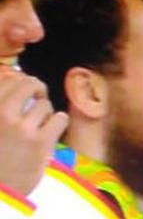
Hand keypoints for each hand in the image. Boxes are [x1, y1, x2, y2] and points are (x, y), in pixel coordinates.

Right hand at [0, 70, 67, 195]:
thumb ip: (0, 105)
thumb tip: (16, 77)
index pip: (6, 78)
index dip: (18, 81)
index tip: (22, 90)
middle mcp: (1, 114)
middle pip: (28, 83)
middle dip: (36, 88)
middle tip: (38, 97)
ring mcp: (21, 128)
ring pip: (45, 104)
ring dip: (45, 113)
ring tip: (38, 125)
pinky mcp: (40, 142)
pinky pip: (60, 118)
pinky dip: (58, 123)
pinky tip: (50, 132)